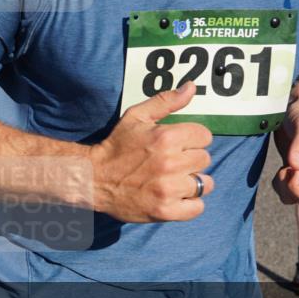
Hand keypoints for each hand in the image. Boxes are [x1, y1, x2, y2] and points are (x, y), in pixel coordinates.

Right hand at [89, 82, 213, 222]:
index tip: (179, 144)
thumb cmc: (117, 146)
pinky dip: (190, 203)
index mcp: (166, 138)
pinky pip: (197, 207)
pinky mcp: (165, 210)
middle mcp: (170, 163)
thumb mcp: (137, 117)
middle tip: (173, 162)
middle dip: (191, 159)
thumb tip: (191, 87)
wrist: (94, 178)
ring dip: (193, 181)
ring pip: (205, 183)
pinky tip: (176, 195)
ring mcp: (168, 189)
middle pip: (205, 159)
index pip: (204, 136)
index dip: (192, 139)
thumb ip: (166, 101)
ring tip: (176, 180)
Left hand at [271, 83, 298, 206]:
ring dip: (281, 186)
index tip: (288, 168)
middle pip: (297, 201)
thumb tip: (295, 166)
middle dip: (286, 188)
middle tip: (282, 168)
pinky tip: (280, 166)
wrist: (294, 105)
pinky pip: (285, 189)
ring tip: (281, 167)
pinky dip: (278, 182)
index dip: (294, 188)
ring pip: (290, 197)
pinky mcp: (293, 171)